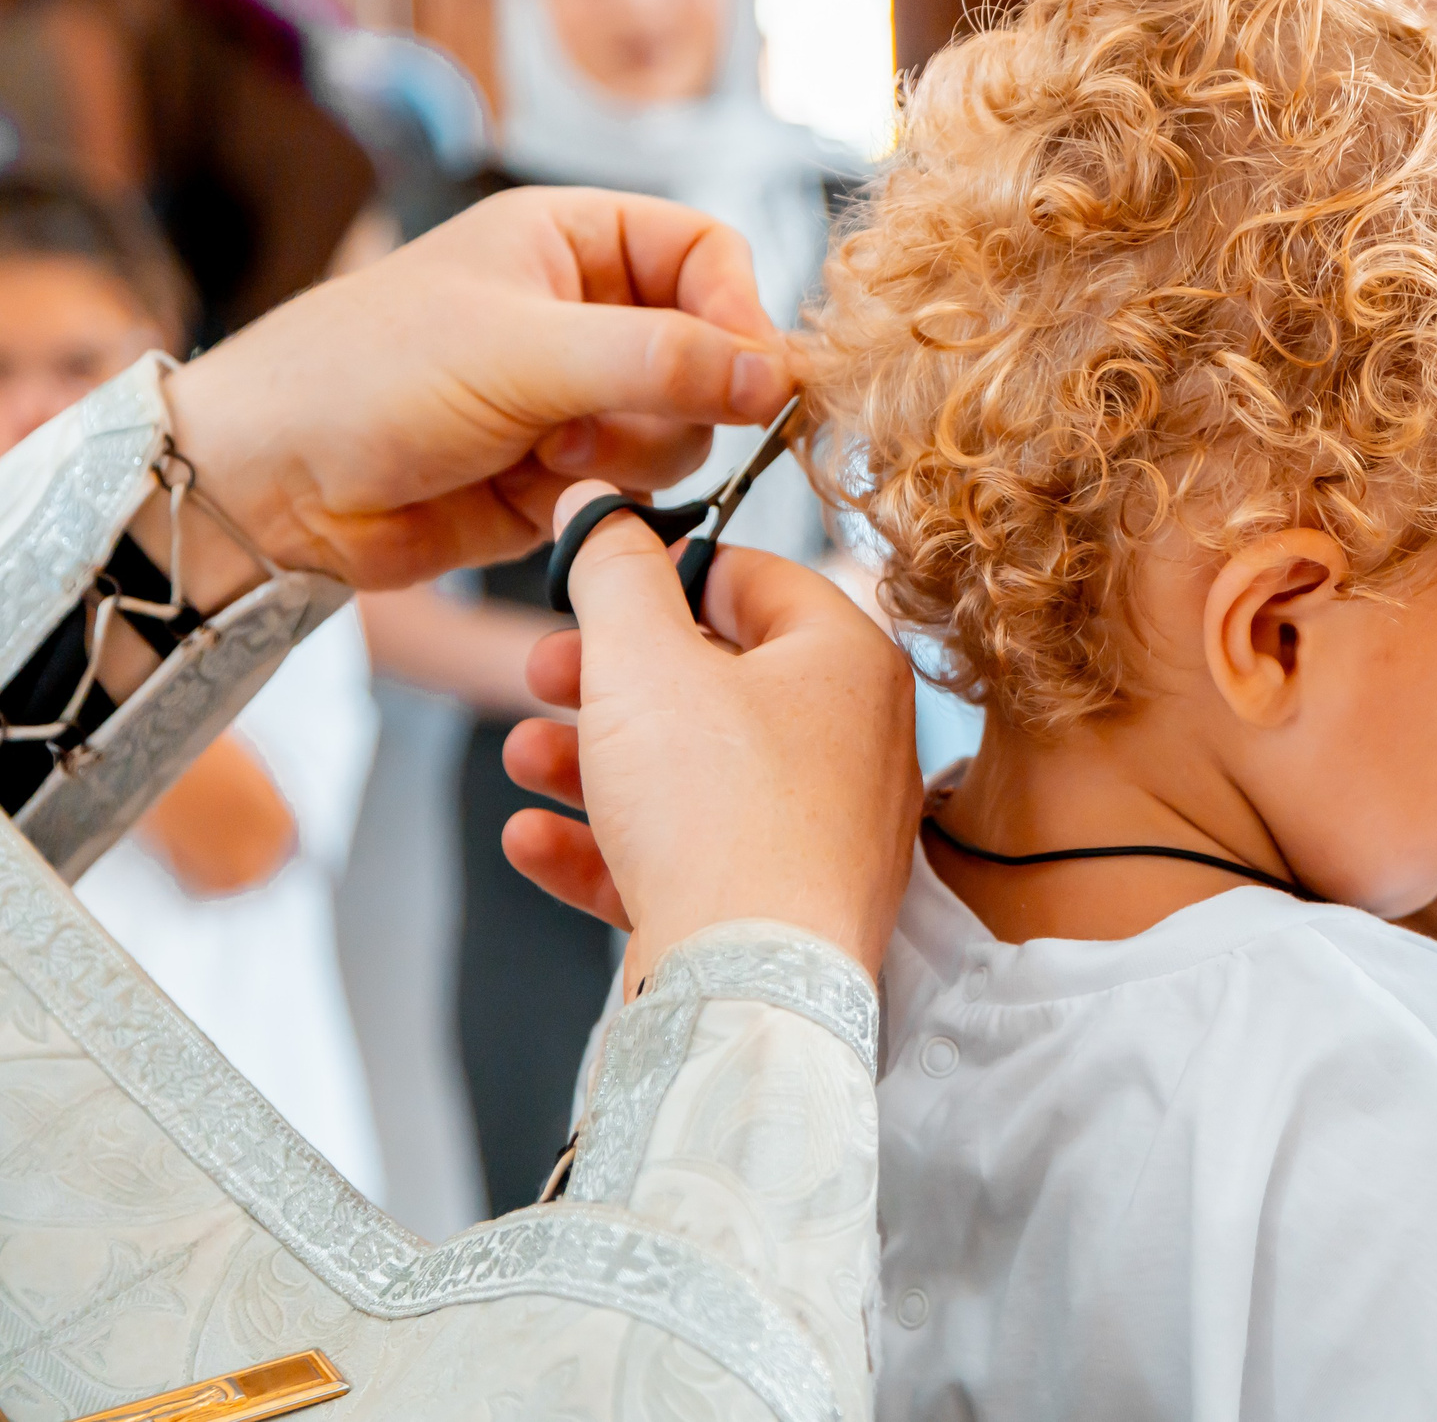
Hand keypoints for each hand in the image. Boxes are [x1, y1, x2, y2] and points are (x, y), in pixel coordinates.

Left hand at [155, 188, 794, 596]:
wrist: (272, 487)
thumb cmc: (365, 378)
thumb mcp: (522, 350)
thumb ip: (658, 360)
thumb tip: (775, 375)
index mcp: (572, 240)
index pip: (708, 253)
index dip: (739, 310)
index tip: (749, 374)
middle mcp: (586, 312)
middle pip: (711, 350)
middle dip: (676, 396)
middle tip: (615, 414)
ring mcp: (579, 396)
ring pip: (684, 429)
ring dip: (629, 450)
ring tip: (548, 451)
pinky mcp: (568, 472)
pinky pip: (640, 487)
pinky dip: (600, 494)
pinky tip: (531, 486)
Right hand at [500, 482, 921, 983]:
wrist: (753, 989)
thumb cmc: (717, 812)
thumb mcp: (642, 661)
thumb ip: (613, 572)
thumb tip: (600, 505)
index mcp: (848, 662)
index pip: (755, 580)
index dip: (662, 573)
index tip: (589, 583)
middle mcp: (854, 742)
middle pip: (716, 682)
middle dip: (609, 679)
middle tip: (540, 675)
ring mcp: (824, 832)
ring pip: (693, 775)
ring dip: (594, 762)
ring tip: (525, 759)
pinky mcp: (783, 909)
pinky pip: (691, 859)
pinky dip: (612, 847)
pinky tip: (533, 840)